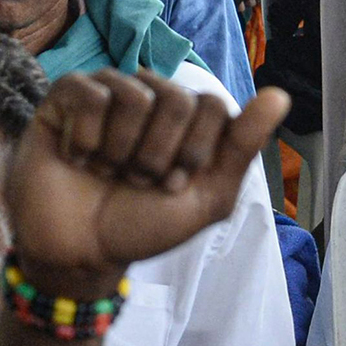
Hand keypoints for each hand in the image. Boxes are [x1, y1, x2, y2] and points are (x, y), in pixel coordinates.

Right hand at [5, 71, 289, 284]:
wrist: (82, 252)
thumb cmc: (144, 224)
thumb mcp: (206, 197)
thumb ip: (242, 146)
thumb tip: (280, 94)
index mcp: (185, 118)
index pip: (212, 105)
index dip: (196, 151)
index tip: (174, 185)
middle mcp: (148, 97)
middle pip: (177, 98)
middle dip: (159, 154)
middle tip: (137, 180)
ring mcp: (106, 93)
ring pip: (133, 94)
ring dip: (121, 150)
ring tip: (106, 171)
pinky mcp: (65, 97)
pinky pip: (89, 93)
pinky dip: (86, 137)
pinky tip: (78, 157)